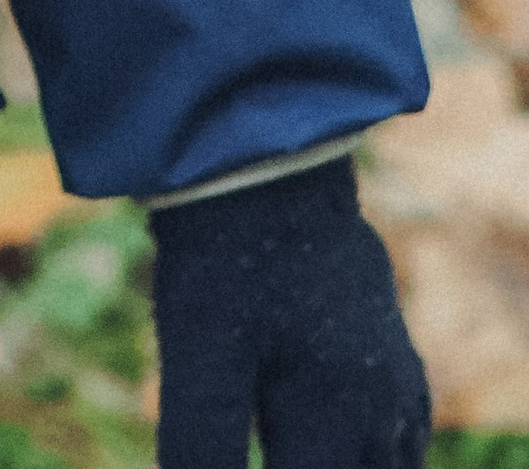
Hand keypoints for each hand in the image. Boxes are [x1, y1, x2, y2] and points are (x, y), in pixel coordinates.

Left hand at [151, 157, 428, 468]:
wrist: (265, 158)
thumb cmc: (226, 256)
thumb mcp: (198, 354)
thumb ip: (201, 444)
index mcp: (337, 423)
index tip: (243, 443)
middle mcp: (382, 411)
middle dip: (306, 464)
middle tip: (261, 427)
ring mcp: (397, 382)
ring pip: (384, 468)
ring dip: (334, 460)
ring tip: (283, 433)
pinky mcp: (394, 354)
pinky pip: (399, 438)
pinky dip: (364, 452)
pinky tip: (321, 433)